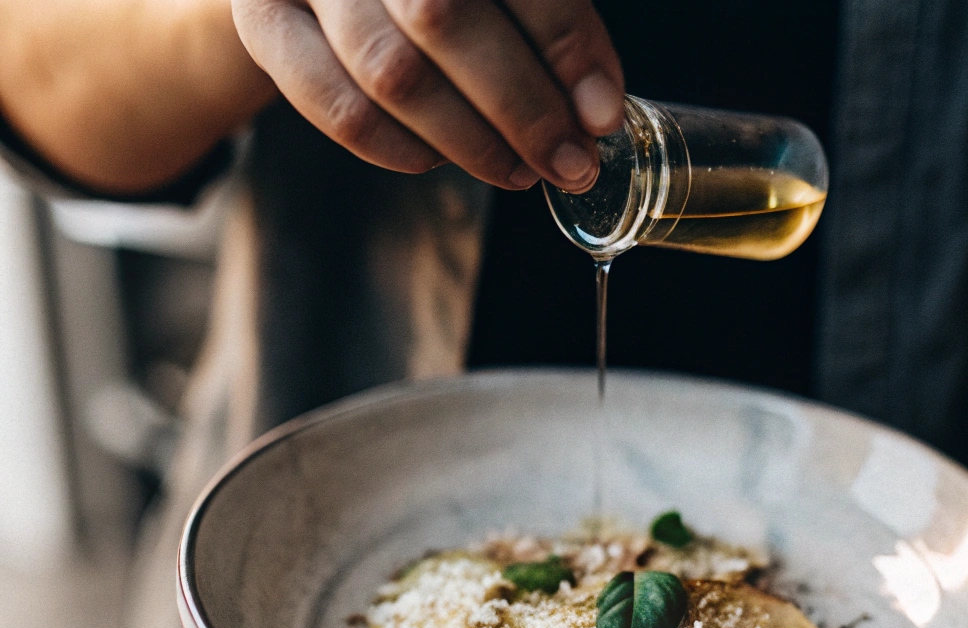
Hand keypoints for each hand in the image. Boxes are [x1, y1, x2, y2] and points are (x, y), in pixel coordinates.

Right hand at [231, 0, 623, 191]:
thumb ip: (541, 15)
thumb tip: (595, 106)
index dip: (565, 44)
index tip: (602, 114)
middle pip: (445, 20)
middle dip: (522, 110)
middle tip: (568, 164)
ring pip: (392, 75)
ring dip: (469, 142)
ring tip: (517, 171)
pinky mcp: (264, 23)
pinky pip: (338, 109)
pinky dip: (398, 150)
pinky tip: (437, 160)